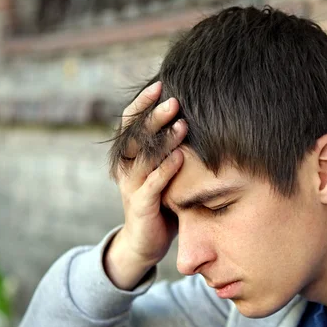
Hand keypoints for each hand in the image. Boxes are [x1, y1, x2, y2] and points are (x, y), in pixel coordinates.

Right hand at [105, 81, 187, 289]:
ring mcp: (131, 187)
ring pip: (143, 158)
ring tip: (182, 124)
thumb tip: (199, 117)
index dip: (143, 103)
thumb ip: (173, 148)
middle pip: (135, 135)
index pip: (131, 122)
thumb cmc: (161, 201)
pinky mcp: (141, 207)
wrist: (145, 242)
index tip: (161, 83)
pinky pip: (151, 186)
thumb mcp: (165, 171)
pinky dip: (165, 170)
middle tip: (174, 100)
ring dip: (162, 140)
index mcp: (130, 155)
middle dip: (153, 116)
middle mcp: (126, 168)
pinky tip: (179, 158)